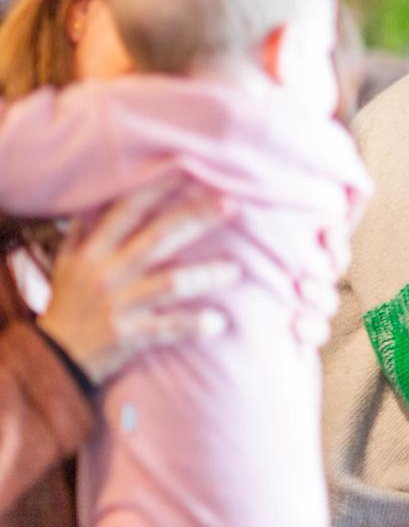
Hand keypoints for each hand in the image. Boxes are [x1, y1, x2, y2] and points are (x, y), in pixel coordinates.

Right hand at [36, 180, 240, 384]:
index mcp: (93, 252)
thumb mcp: (66, 265)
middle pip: (158, 237)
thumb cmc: (68, 305)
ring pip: (170, 282)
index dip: (157, 188)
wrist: (54, 358)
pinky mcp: (130, 334)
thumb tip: (92, 202)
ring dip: (206, 274)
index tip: (189, 168)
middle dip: (195, 218)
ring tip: (236, 270)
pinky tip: (219, 322)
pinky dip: (194, 324)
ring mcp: (120, 304)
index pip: (127, 210)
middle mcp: (108, 273)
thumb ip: (82, 233)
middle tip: (231, 204)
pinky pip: (169, 327)